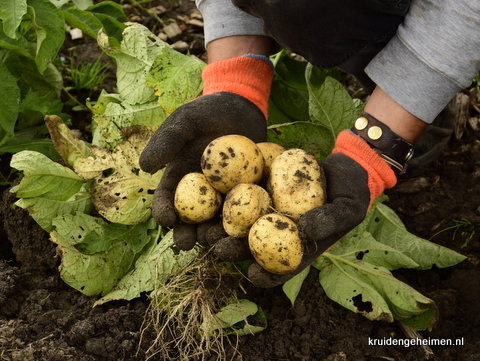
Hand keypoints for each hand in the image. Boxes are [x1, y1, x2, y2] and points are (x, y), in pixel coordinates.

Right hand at [139, 92, 266, 249]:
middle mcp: (199, 192)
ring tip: (215, 241)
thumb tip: (145, 166)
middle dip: (187, 234)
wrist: (241, 108)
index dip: (163, 212)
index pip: (167, 200)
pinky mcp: (246, 193)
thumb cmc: (206, 112)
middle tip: (188, 243)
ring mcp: (223, 195)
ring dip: (214, 234)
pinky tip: (244, 230)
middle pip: (190, 219)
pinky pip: (244, 211)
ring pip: (216, 222)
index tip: (165, 220)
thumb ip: (167, 140)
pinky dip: (243, 222)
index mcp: (179, 179)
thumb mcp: (184, 121)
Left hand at [216, 130, 397, 287]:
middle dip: (234, 250)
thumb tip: (306, 231)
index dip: (267, 275)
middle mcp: (280, 231)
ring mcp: (269, 209)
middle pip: (253, 245)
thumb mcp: (349, 208)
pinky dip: (228, 196)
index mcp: (300, 246)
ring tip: (204, 228)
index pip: (282, 268)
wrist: (345, 165)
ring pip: (242, 222)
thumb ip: (330, 220)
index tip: (253, 274)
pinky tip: (212, 194)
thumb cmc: (352, 192)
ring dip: (222, 227)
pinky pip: (244, 192)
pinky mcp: (263, 187)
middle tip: (218, 248)